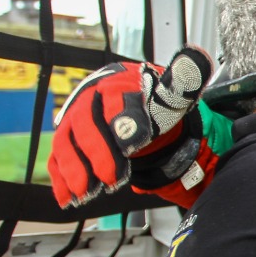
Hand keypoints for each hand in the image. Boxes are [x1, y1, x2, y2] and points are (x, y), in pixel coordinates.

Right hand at [48, 46, 211, 206]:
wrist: (129, 103)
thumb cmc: (150, 100)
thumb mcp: (169, 92)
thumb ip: (183, 81)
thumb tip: (198, 58)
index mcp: (115, 84)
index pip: (116, 102)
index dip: (125, 124)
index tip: (135, 144)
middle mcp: (88, 100)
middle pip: (86, 125)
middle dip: (98, 153)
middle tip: (112, 177)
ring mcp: (73, 122)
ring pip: (66, 144)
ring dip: (75, 170)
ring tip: (88, 192)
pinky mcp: (66, 141)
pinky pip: (57, 160)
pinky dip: (61, 180)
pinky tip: (67, 197)